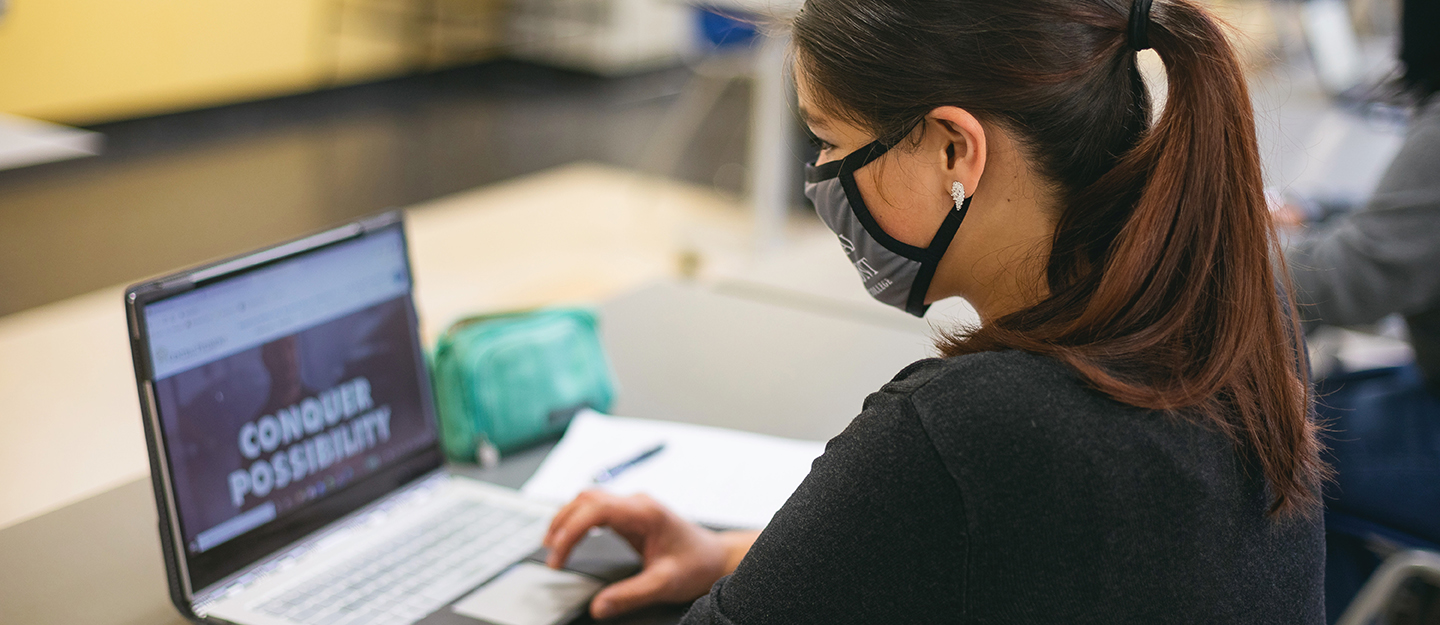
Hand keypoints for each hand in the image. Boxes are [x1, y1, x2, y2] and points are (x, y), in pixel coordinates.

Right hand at [543, 491, 753, 618]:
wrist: (717, 557)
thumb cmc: (697, 565)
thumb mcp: (664, 584)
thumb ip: (630, 595)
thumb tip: (599, 606)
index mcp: (645, 513)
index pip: (595, 509)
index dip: (570, 531)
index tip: (558, 556)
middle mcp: (638, 503)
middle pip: (586, 498)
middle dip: (562, 522)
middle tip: (550, 554)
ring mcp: (635, 506)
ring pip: (589, 499)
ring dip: (568, 518)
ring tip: (552, 545)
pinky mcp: (632, 514)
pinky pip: (598, 508)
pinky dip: (579, 520)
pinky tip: (571, 537)